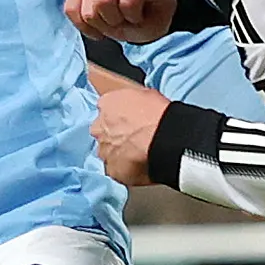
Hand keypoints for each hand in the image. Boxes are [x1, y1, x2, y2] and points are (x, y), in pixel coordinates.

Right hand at [66, 0, 177, 41]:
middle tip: (123, 21)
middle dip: (114, 20)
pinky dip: (82, 24)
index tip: (138, 17)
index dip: (133, 13)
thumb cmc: (153, 13)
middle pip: (101, 1)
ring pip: (86, 9)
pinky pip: (71, 8)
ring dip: (100, 23)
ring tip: (112, 21)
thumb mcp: (163, 11)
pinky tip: (96, 27)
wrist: (147, 14)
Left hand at [89, 69, 169, 185]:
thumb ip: (131, 101)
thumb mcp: (145, 93)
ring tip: (138, 154)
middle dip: (114, 135)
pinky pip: (117, 170)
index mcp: (106, 104)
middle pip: (103, 132)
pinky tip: (140, 166)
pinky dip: (126, 169)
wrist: (165, 138)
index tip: (128, 120)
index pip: (105, 109)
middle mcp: (99, 127)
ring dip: (119, 153)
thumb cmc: (158, 114)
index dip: (118, 116)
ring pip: (108, 152)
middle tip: (133, 137)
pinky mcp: (112, 170)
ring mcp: (104, 150)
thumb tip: (134, 105)